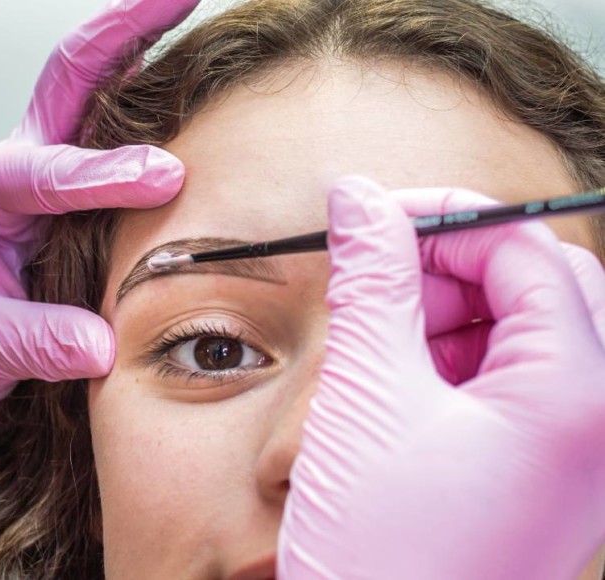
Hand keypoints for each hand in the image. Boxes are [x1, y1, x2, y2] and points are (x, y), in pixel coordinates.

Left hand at [0, 0, 199, 532]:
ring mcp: (41, 167)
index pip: (47, 173)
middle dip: (126, 30)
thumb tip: (101, 343)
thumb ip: (40, 343)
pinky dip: (148, 90)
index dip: (106, 174)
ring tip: (191, 7)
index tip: (166, 178)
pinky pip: (112, 125)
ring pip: (94, 85)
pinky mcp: (67, 187)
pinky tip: (189, 76)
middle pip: (71, 76)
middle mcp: (11, 163)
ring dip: (142, 42)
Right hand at [278, 177, 604, 578]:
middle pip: (549, 286)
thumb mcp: (365, 397)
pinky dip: (464, 360)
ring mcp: (583, 454)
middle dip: (457, 265)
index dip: (447, 220)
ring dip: (457, 312)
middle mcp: (601, 422)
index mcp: (576, 397)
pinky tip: (404, 380)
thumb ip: (370, 282)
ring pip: (537, 331)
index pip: (528, 252)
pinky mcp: (553, 474)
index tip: (376, 219)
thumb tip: (358, 198)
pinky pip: (525, 384)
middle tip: (380, 276)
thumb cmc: (376, 549)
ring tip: (382, 338)